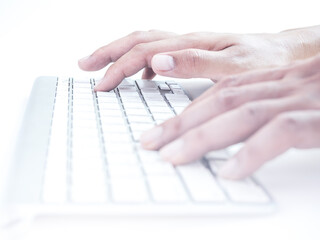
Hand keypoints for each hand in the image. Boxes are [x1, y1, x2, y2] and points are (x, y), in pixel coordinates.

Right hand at [78, 26, 319, 90]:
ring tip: (102, 67)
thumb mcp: (235, 67)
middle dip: (108, 53)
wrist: (284, 53)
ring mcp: (189, 46)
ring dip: (121, 55)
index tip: (100, 85)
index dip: (118, 68)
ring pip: (147, 44)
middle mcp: (187, 41)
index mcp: (192, 44)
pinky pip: (161, 54)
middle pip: (138, 40)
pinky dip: (144, 64)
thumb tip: (158, 62)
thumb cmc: (264, 62)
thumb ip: (196, 64)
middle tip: (84, 65)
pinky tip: (143, 77)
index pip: (143, 52)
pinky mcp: (194, 53)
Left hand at [140, 54, 319, 179]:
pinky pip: (280, 132)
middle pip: (219, 102)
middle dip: (180, 124)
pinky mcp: (319, 117)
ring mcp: (300, 98)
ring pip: (241, 114)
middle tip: (150, 145)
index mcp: (270, 80)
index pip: (217, 93)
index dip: (186, 113)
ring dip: (203, 137)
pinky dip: (251, 153)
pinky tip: (228, 172)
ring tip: (173, 158)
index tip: (159, 132)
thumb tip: (223, 135)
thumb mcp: (291, 98)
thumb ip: (260, 112)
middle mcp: (280, 85)